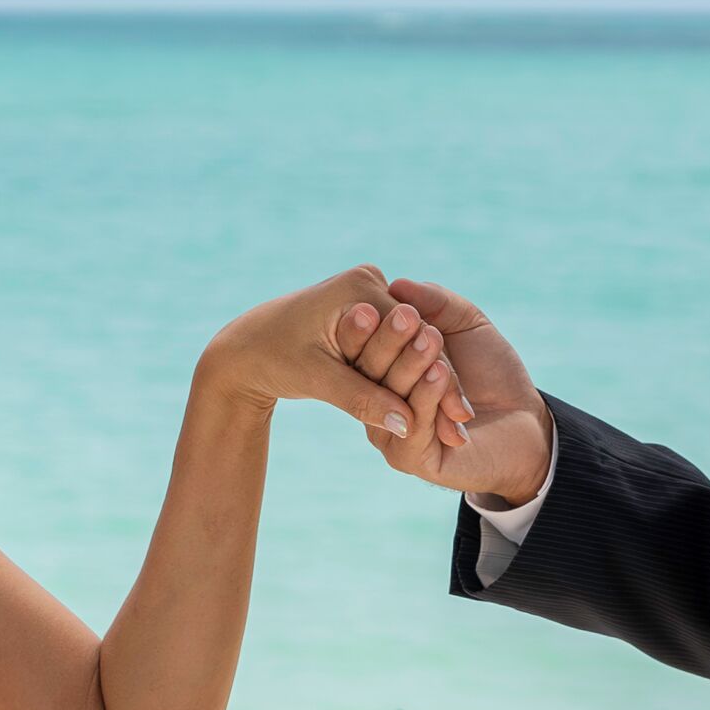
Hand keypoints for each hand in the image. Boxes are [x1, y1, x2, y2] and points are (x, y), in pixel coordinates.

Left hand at [201, 267, 472, 450]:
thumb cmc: (273, 359)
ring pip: (411, 348)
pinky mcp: (369, 311)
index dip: (436, 382)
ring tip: (456, 427)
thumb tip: (406, 425)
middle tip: (463, 425)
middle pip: (416, 342)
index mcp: (361, 286)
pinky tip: (436, 414)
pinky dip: (411, 380)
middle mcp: (371, 282)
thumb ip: (362, 399)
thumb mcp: (318, 379)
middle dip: (439, 387)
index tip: (456, 419)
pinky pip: (398, 349)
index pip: (412, 337)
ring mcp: (372, 294)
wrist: (246, 349)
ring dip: (431, 387)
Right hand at [329, 278, 551, 504]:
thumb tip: (397, 284)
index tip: (370, 303)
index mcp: (383, 370)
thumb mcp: (466, 324)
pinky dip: (426, 396)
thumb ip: (435, 303)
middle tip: (404, 317)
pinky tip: (440, 373)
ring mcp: (391, 432)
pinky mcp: (409, 459)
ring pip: (390, 397)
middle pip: (370, 371)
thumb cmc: (491, 370)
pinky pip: (410, 426)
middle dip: (388, 342)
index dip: (363, 326)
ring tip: (430, 340)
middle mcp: (378, 402)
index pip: (361, 347)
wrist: (526, 419)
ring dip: (411, 365)